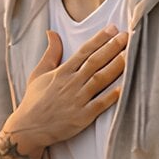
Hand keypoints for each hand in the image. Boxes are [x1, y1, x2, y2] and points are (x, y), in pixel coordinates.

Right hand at [3, 25, 126, 151]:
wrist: (28, 129)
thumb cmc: (34, 101)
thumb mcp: (38, 74)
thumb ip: (50, 53)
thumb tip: (52, 32)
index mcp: (61, 72)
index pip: (84, 51)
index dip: (100, 39)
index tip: (113, 29)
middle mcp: (71, 84)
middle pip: (95, 62)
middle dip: (112, 48)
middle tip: (127, 36)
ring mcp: (77, 100)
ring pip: (100, 79)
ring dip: (116, 66)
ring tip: (130, 54)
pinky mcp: (82, 117)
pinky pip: (101, 104)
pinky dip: (113, 95)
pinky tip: (125, 86)